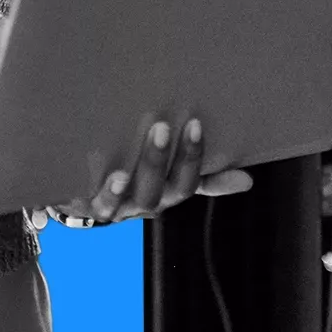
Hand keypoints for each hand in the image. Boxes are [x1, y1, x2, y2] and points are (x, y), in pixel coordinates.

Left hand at [45, 112, 253, 225]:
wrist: (84, 199)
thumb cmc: (137, 181)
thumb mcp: (172, 179)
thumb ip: (206, 179)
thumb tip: (247, 181)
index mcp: (166, 194)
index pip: (186, 182)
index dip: (192, 157)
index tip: (195, 124)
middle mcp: (143, 204)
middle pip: (157, 190)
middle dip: (160, 161)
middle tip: (164, 126)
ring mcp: (116, 208)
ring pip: (126, 199)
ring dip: (128, 183)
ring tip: (127, 167)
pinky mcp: (86, 206)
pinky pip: (94, 204)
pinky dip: (103, 194)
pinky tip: (108, 178)